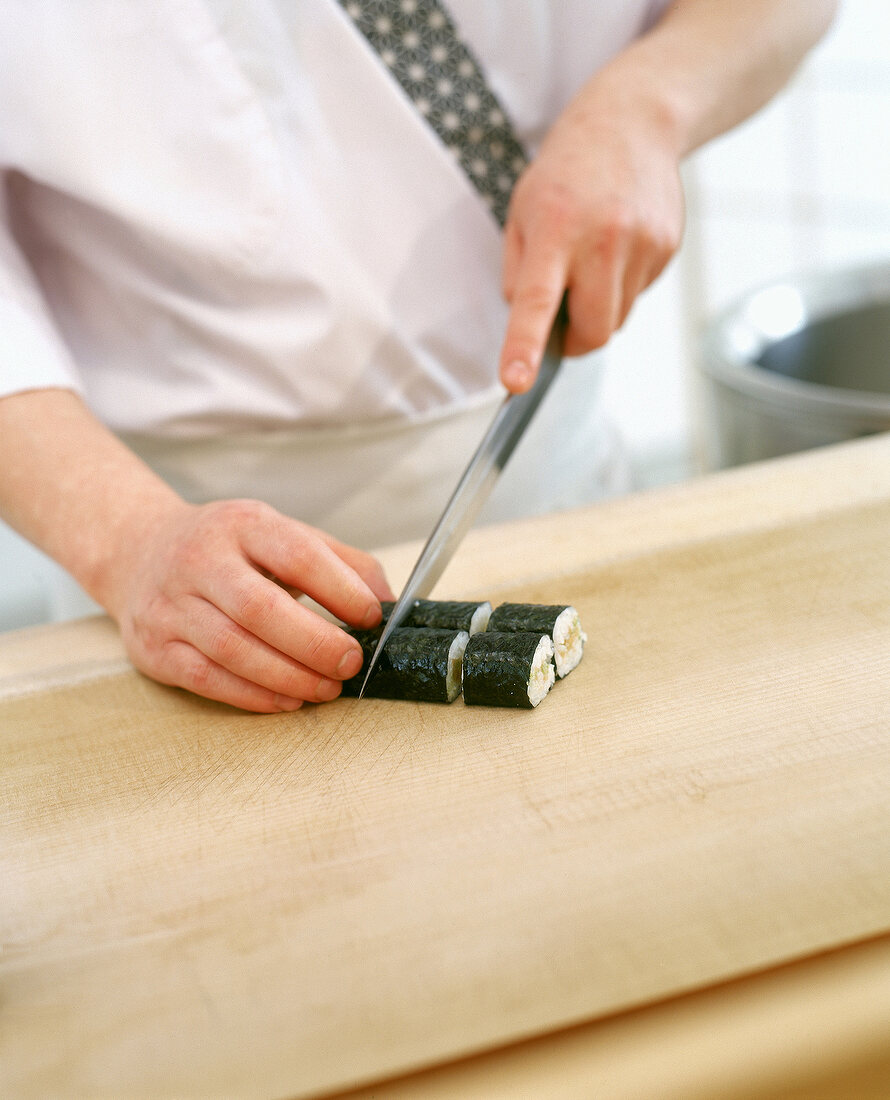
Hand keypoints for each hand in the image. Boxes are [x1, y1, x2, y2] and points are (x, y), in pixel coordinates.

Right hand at [102, 497, 393, 712]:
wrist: (140, 552)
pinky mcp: (153, 647)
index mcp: (242, 523)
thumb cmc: (231, 550)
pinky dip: (253, 695)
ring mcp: (169, 604)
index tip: (372, 617)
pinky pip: (206, 678)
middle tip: (351, 664)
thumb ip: (342, 563)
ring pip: (231, 649)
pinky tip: (287, 700)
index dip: (340, 589)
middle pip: (260, 608)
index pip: (296, 554)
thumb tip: (390, 603)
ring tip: (326, 688)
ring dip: (288, 676)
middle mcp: (198, 559)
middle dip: (315, 643)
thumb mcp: (283, 535)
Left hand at [498, 71, 684, 392]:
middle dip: (574, 341)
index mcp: (554, 229)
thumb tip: (526, 325)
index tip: (516, 382)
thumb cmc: (566, 171)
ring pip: (617, 319)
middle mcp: (602, 239)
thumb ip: (518, 271)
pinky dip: (621, 287)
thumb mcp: (522, 210)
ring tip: (591, 261)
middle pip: (592, 332)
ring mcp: (642, 244)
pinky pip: (637, 295)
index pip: (535, 301)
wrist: (634, 120)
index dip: (524, 346)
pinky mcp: (668, 248)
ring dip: (598, 310)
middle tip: (561, 320)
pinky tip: (617, 247)